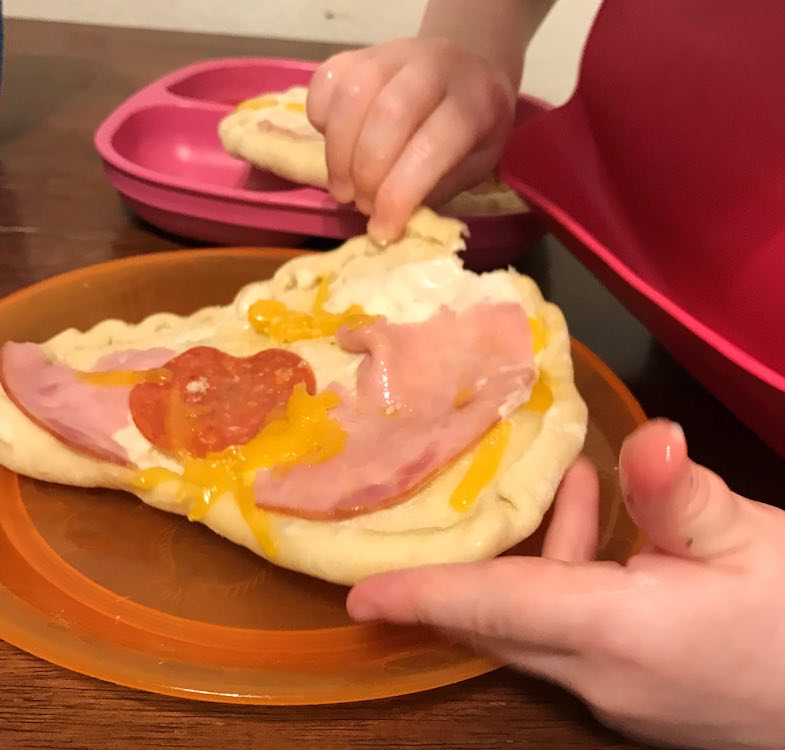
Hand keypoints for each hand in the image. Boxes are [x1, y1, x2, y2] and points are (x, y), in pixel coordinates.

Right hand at [307, 37, 516, 241]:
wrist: (468, 71)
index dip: (399, 194)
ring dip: (339, 154)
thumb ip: (431, 191)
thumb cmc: (468, 133)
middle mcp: (434, 67)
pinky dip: (320, 119)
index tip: (382, 229)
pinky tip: (334, 146)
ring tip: (343, 189)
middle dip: (366, 173)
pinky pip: (327, 80)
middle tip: (362, 206)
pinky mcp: (360, 53)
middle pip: (388, 115)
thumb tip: (386, 222)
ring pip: (352, 95)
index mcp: (473, 104)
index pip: (431, 148)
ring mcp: (393, 53)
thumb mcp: (471, 168)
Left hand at [348, 420, 784, 749]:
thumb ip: (681, 495)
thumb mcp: (751, 543)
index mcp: (615, 635)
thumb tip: (647, 437)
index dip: (425, 596)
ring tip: (570, 485)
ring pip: (541, 621)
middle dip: (454, 581)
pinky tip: (608, 519)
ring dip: (538, 554)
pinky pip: (578, 632)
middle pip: (502, 621)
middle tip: (417, 530)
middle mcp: (598, 675)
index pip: (495, 609)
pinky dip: (575, 576)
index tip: (361, 598)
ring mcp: (618, 693)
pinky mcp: (639, 691)